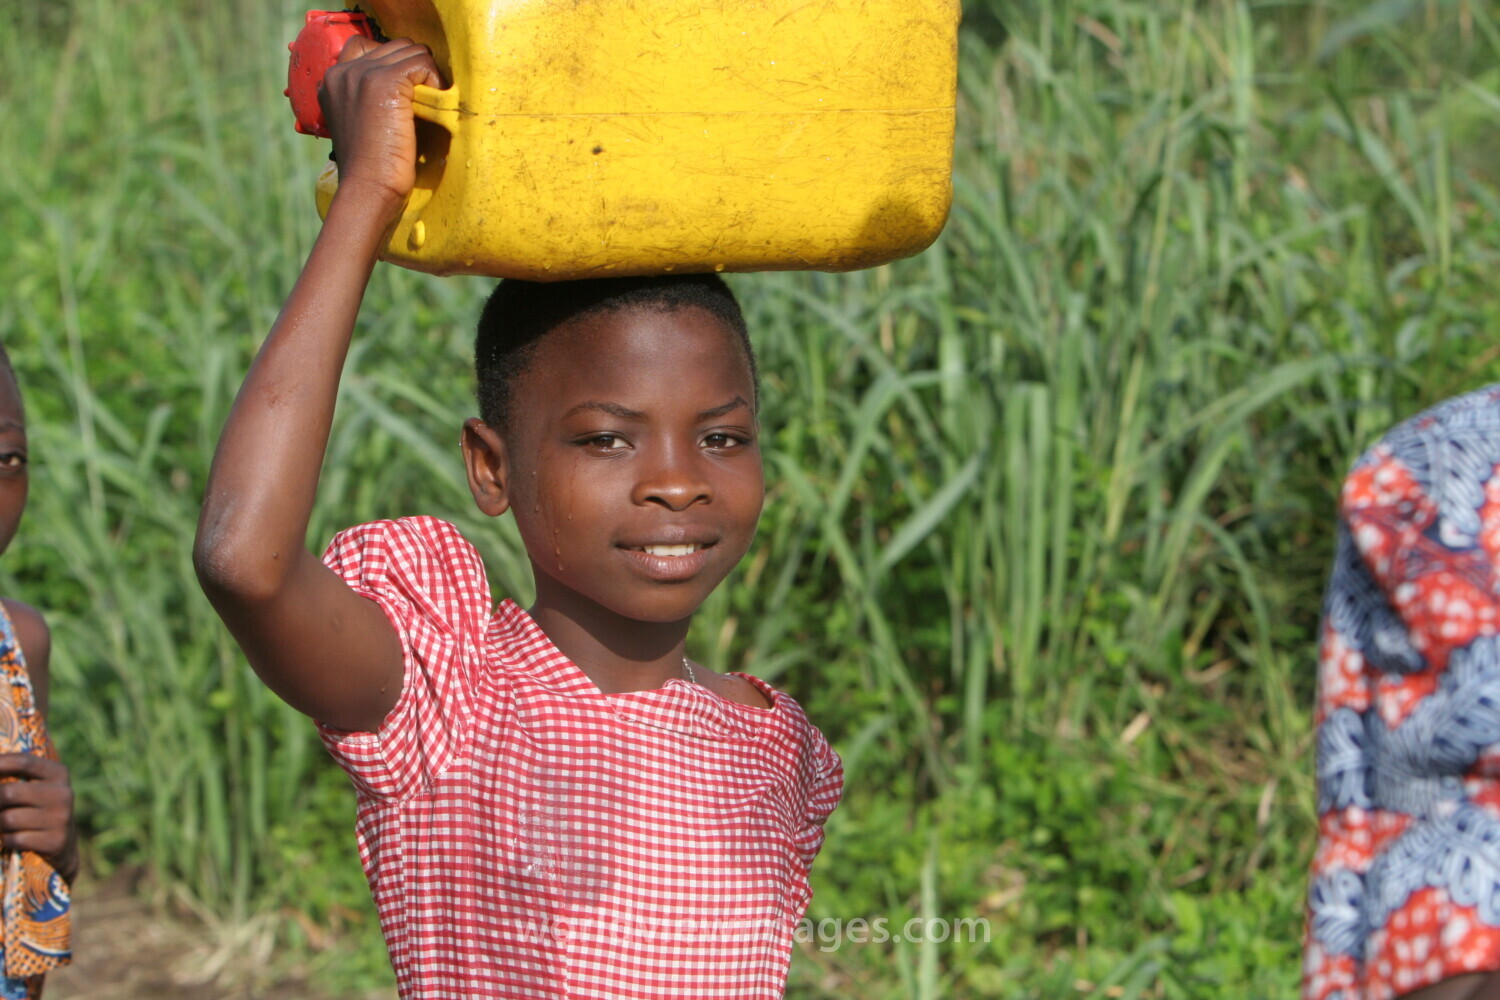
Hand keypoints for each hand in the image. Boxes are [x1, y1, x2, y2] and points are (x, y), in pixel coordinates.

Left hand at [0, 755, 76, 882]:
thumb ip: (15, 777)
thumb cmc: (36, 810)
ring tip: (3, 824)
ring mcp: (61, 818)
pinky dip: (6, 841)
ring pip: (8, 819)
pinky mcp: (56, 841)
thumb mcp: (34, 788)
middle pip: (8, 793)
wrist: (61, 844)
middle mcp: (63, 793)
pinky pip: (15, 839)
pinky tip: (12, 839)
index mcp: (58, 774)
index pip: (24, 762)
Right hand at [318, 36, 444, 210]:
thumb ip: (368, 98)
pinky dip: (435, 81)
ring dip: (426, 74)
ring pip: (411, 50)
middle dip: (415, 69)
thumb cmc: (369, 168)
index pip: (369, 47)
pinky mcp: (385, 82)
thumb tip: (407, 84)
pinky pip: (423, 63)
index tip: (407, 92)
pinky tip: (431, 107)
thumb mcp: (360, 124)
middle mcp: (344, 70)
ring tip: (427, 106)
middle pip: (395, 46)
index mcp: (333, 79)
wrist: (367, 188)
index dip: (395, 64)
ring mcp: (363, 73)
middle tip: (424, 100)